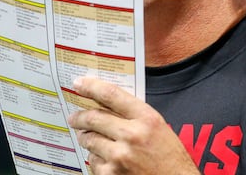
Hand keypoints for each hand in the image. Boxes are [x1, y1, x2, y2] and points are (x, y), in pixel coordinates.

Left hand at [67, 76, 200, 174]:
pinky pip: (94, 162)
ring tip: (88, 138)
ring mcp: (120, 156)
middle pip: (94, 117)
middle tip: (74, 117)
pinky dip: (96, 159)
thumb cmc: (170, 160)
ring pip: (90, 140)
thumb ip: (136, 116)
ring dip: (86, 138)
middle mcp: (132, 136)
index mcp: (147, 119)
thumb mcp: (160, 129)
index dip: (92, 86)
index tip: (79, 83)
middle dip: (79, 117)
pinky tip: (106, 160)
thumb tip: (107, 105)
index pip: (112, 94)